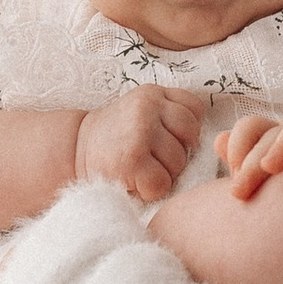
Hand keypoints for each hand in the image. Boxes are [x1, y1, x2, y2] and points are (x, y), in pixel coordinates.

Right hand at [74, 84, 203, 203]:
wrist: (72, 151)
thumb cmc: (115, 139)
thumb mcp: (141, 112)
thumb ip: (170, 115)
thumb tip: (211, 143)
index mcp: (153, 93)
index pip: (194, 109)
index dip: (185, 131)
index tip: (165, 139)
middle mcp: (147, 107)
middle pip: (191, 136)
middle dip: (177, 153)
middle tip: (151, 158)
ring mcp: (140, 132)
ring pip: (178, 162)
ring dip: (163, 174)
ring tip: (140, 168)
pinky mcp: (132, 160)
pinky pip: (162, 183)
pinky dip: (151, 190)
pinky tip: (134, 181)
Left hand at [218, 89, 282, 199]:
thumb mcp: (275, 178)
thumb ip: (247, 161)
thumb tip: (218, 141)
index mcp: (276, 139)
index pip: (251, 129)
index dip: (236, 149)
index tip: (231, 186)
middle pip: (271, 134)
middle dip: (251, 162)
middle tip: (238, 191)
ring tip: (270, 165)